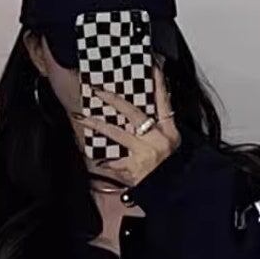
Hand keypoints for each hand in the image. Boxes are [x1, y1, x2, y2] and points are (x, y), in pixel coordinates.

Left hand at [71, 61, 179, 188]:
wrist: (177, 194)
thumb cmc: (173, 171)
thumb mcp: (174, 147)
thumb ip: (160, 130)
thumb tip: (143, 117)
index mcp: (170, 132)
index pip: (164, 101)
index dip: (158, 82)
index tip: (152, 65)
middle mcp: (157, 140)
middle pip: (133, 113)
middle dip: (114, 100)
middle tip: (98, 90)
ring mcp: (144, 154)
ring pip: (117, 134)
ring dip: (98, 125)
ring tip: (82, 118)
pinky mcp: (134, 169)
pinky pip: (115, 163)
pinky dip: (107, 162)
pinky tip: (97, 160)